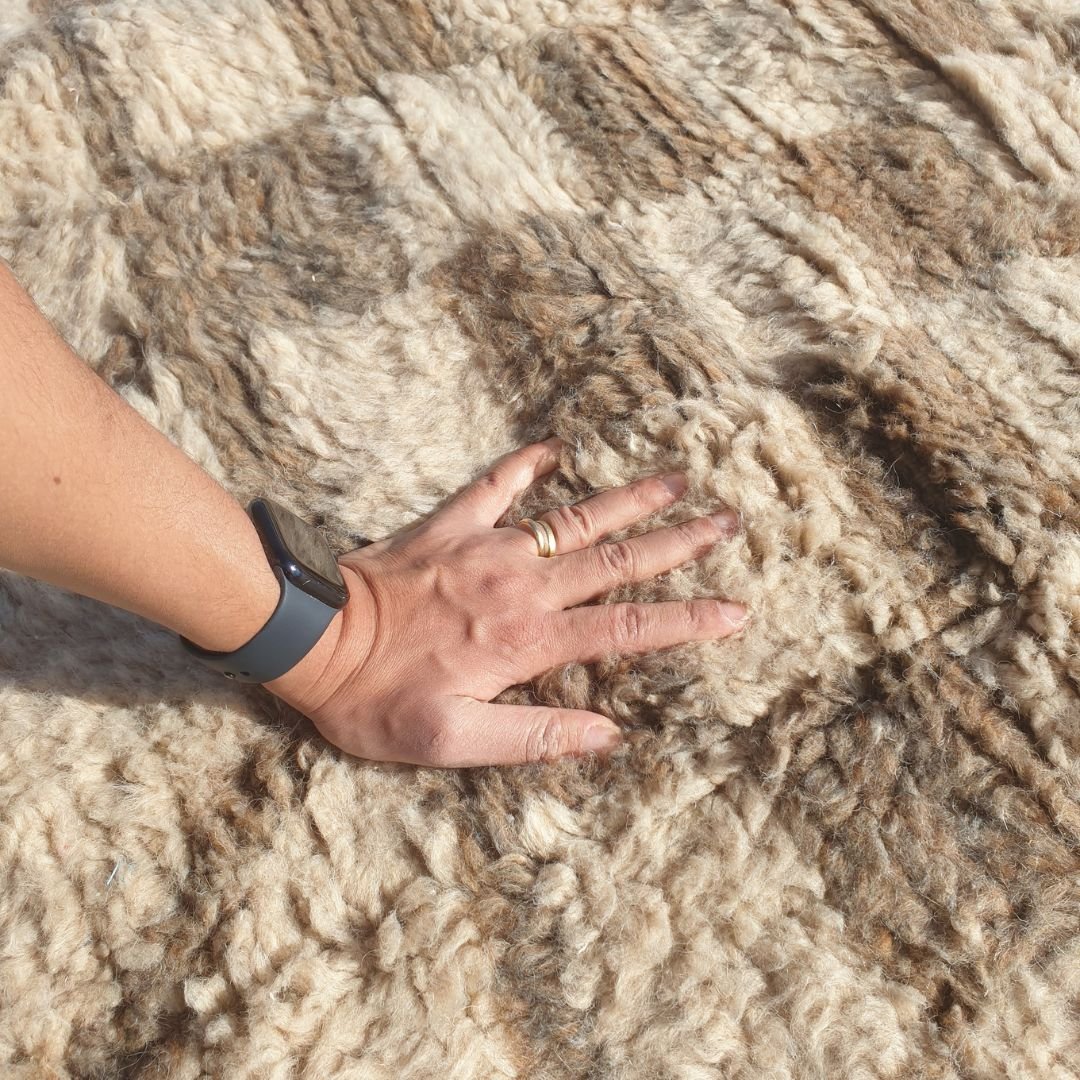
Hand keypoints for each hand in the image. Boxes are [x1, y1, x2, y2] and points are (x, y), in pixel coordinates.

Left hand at [266, 437, 747, 766]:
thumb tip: (608, 737)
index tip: (736, 612)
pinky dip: (527, 464)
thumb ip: (534, 739)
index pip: (626, 627)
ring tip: (677, 479)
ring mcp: (487, 547)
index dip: (686, 621)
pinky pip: (496, 483)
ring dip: (629, 498)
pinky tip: (555, 446)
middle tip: (729, 521)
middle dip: (679, 543)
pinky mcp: (450, 525)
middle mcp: (521, 586)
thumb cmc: (377, 699)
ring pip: (575, 517)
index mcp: (528, 641)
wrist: (310, 637)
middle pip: (617, 559)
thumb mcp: (452, 740)